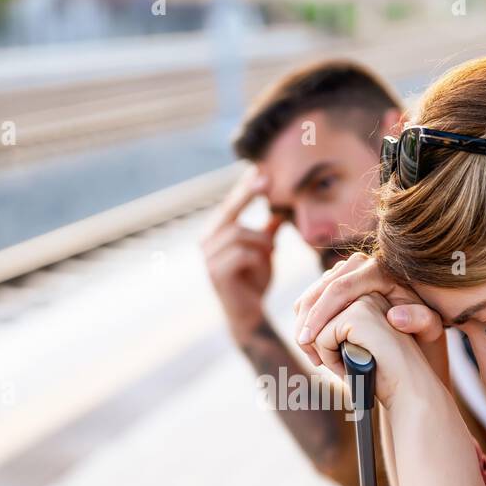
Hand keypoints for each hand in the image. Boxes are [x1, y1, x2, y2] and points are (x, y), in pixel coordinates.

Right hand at [201, 168, 283, 341]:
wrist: (249, 315)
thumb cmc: (254, 282)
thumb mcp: (264, 251)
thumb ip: (268, 230)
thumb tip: (279, 209)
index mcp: (215, 234)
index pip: (229, 205)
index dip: (243, 188)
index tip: (259, 170)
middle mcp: (206, 243)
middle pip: (228, 211)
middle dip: (247, 194)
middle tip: (267, 180)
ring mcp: (208, 258)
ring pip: (239, 234)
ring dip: (262, 241)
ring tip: (271, 253)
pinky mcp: (215, 273)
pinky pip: (241, 254)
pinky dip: (258, 258)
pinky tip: (263, 266)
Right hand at [293, 253, 447, 381]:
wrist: (421, 308)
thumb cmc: (424, 320)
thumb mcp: (430, 323)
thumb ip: (420, 320)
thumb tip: (395, 317)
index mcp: (377, 270)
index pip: (338, 290)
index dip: (320, 316)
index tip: (309, 339)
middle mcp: (359, 263)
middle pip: (319, 289)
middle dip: (306, 320)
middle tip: (303, 346)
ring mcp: (346, 269)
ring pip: (312, 292)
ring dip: (304, 321)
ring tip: (309, 349)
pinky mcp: (338, 278)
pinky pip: (314, 295)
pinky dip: (307, 317)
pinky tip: (312, 339)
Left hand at [305, 291, 438, 408]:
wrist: (411, 390)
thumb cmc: (383, 371)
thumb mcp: (353, 343)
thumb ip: (332, 326)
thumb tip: (301, 333)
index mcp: (365, 291)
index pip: (316, 303)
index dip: (313, 335)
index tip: (326, 358)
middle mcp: (366, 289)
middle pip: (309, 311)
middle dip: (313, 344)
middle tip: (331, 365)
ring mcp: (363, 300)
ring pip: (315, 327)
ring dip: (324, 354)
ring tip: (347, 368)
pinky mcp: (359, 315)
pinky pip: (322, 338)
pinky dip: (331, 361)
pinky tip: (352, 369)